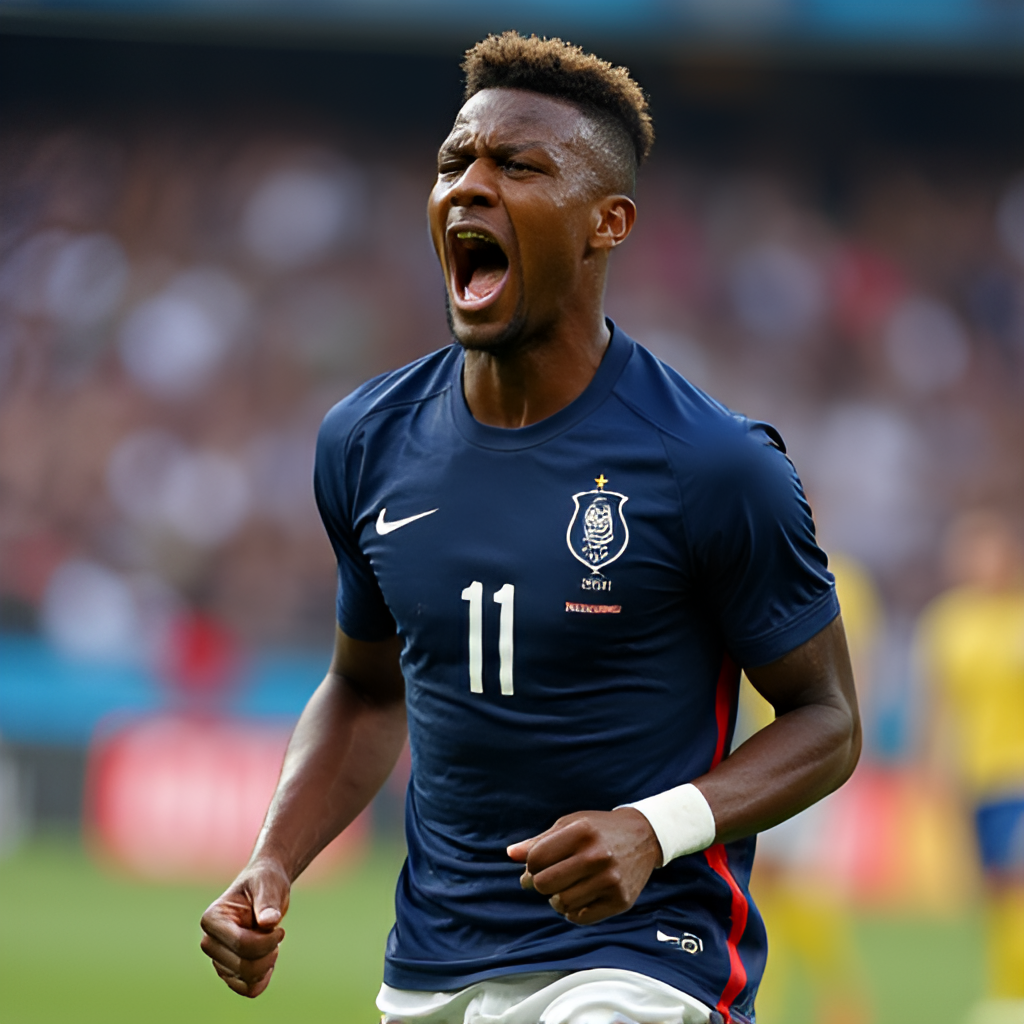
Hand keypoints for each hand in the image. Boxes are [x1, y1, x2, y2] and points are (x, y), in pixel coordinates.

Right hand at [199, 858, 290, 997]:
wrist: (264, 890)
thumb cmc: (264, 883)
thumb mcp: (268, 885)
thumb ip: (268, 902)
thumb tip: (269, 922)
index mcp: (212, 919)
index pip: (241, 944)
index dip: (267, 942)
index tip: (280, 929)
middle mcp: (209, 941)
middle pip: (244, 965)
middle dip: (269, 954)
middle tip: (278, 935)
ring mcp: (217, 958)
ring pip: (246, 979)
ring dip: (267, 964)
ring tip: (271, 944)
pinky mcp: (227, 970)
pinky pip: (245, 988)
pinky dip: (261, 980)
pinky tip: (269, 963)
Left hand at [506, 808, 661, 925]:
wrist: (643, 836)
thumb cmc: (599, 830)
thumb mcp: (570, 824)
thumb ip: (539, 841)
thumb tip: (510, 854)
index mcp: (581, 832)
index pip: (536, 859)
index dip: (530, 865)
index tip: (538, 864)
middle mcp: (597, 856)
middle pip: (544, 884)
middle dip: (540, 884)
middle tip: (548, 878)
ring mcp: (611, 880)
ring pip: (561, 904)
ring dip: (556, 899)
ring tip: (564, 887)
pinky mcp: (621, 901)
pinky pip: (580, 918)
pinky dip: (572, 911)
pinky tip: (579, 896)